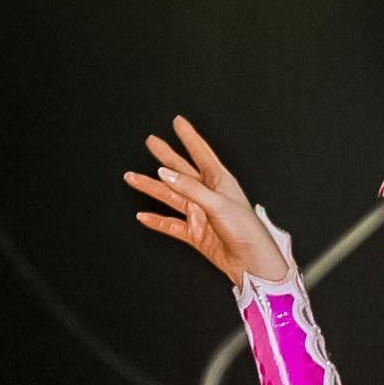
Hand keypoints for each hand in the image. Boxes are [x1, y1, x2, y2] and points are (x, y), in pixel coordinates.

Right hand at [125, 116, 288, 284]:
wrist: (251, 262)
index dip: (189, 137)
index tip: (179, 122)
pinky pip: (172, 225)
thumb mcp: (218, 203)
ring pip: (171, 197)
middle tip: (152, 142)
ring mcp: (200, 214)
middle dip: (166, 156)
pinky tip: (144, 216)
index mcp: (220, 181)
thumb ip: (190, 189)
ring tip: (133, 178)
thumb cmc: (245, 230)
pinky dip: (157, 221)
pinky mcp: (196, 233)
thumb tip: (166, 174)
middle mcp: (208, 195)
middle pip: (182, 171)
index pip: (201, 153)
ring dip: (152, 187)